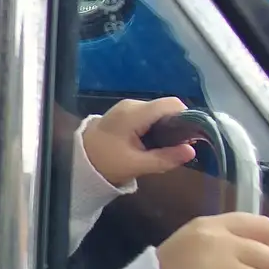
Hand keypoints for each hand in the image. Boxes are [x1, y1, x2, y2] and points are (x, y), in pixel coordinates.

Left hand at [81, 97, 195, 186]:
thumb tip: (191, 151)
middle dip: (175, 125)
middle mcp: (132, 104)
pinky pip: (147, 115)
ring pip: (157, 112)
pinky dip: (154, 127)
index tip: (191, 136)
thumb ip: (165, 158)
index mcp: (134, 113)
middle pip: (166, 108)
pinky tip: (151, 144)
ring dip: (165, 128)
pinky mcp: (124, 113)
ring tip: (164, 148)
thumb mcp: (137, 165)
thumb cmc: (106, 162)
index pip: (171, 104)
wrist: (78, 161)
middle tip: (177, 147)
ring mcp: (126, 107)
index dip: (186, 117)